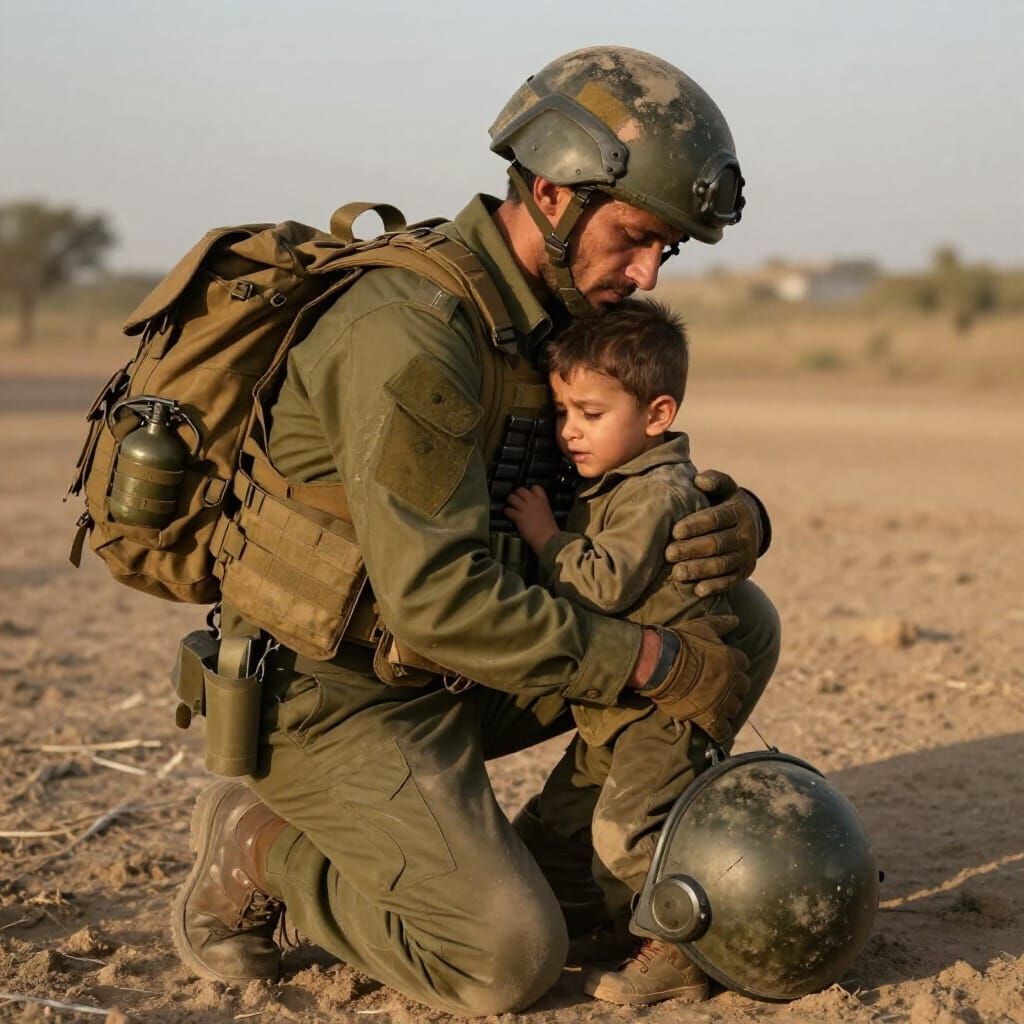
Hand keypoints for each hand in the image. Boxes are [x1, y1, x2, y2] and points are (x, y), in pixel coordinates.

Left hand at [505, 486, 558, 553]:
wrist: (548, 539)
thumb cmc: (550, 530)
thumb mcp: (548, 514)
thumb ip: (540, 507)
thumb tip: (535, 508)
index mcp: (543, 500)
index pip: (535, 487)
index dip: (530, 490)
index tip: (528, 492)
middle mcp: (533, 501)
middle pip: (521, 490)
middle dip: (517, 493)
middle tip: (516, 497)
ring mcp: (524, 508)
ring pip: (512, 498)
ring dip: (510, 501)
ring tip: (510, 504)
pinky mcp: (518, 516)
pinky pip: (509, 510)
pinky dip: (507, 512)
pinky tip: (508, 514)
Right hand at [641, 615, 750, 746]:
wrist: (660, 663)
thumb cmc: (680, 642)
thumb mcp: (702, 626)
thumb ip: (722, 623)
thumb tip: (737, 619)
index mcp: (732, 659)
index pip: (743, 663)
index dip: (733, 665)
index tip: (724, 667)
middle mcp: (732, 681)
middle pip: (742, 687)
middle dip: (733, 686)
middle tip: (720, 687)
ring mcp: (722, 701)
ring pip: (734, 708)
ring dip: (727, 707)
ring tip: (715, 706)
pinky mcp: (709, 718)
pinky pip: (723, 731)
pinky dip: (721, 733)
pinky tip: (717, 732)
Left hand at [666, 470, 765, 596]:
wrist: (750, 525)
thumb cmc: (724, 503)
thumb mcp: (724, 488)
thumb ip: (714, 481)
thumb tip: (699, 480)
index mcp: (739, 510)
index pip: (716, 518)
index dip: (695, 525)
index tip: (675, 531)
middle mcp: (747, 534)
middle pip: (717, 543)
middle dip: (691, 549)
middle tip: (668, 554)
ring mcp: (747, 555)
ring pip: (722, 565)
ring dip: (699, 570)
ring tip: (676, 573)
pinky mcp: (745, 572)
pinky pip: (730, 582)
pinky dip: (714, 587)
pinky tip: (697, 590)